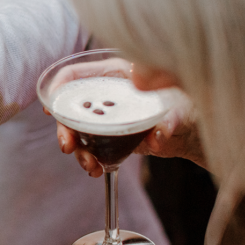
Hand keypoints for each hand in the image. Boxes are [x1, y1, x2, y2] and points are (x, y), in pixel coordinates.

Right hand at [55, 88, 205, 176]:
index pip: (76, 75)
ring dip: (79, 150)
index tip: (52, 109)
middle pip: (71, 107)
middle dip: (65, 128)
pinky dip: (92, 159)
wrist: (192, 132)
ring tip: (90, 166)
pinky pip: (92, 146)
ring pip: (79, 130)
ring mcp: (106, 116)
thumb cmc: (189, 108)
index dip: (58, 89)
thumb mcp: (184, 110)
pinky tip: (98, 169)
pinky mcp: (109, 135)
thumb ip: (173, 119)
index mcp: (116, 75)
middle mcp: (106, 94)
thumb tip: (160, 131)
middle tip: (67, 146)